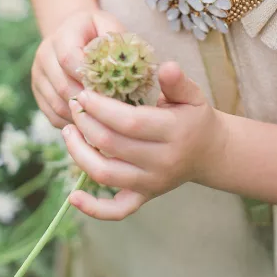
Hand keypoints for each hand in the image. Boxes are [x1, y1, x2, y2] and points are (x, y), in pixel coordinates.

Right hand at [31, 9, 127, 128]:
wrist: (73, 33)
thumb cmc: (97, 31)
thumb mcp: (108, 26)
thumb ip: (116, 40)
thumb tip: (130, 65)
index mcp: (62, 35)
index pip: (68, 58)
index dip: (89, 77)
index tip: (112, 89)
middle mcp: (44, 54)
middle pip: (63, 86)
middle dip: (89, 101)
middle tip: (114, 112)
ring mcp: (38, 75)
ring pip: (57, 104)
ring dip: (82, 115)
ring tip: (105, 120)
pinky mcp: (38, 92)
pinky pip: (53, 115)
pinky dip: (72, 123)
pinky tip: (91, 123)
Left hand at [62, 61, 227, 219]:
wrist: (209, 153)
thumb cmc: (194, 117)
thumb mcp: (192, 95)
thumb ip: (177, 81)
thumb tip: (165, 66)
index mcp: (173, 133)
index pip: (130, 122)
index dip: (101, 108)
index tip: (84, 94)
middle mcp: (162, 162)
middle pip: (112, 145)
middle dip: (85, 123)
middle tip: (73, 105)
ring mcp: (151, 183)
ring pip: (105, 174)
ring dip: (79, 153)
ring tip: (67, 131)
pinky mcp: (144, 197)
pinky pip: (116, 210)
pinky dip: (92, 208)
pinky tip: (73, 195)